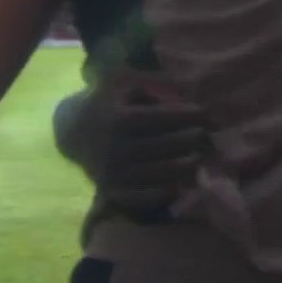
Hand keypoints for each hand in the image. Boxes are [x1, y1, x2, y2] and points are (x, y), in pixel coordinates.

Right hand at [53, 68, 207, 217]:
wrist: (72, 133)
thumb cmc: (106, 105)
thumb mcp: (122, 87)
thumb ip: (151, 88)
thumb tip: (185, 94)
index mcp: (120, 118)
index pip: (163, 118)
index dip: (189, 115)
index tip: (207, 112)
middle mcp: (118, 146)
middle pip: (167, 145)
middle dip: (193, 139)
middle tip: (209, 135)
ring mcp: (116, 172)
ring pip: (162, 172)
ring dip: (187, 165)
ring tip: (202, 156)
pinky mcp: (114, 191)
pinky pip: (147, 195)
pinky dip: (167, 190)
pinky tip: (182, 182)